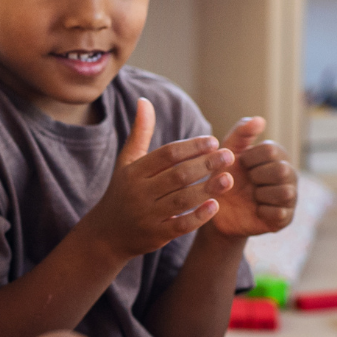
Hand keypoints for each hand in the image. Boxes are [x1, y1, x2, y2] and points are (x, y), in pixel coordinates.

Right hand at [80, 98, 235, 259]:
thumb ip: (140, 133)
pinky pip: (180, 225)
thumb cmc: (123, 192)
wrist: (107, 234)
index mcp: (134, 172)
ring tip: (228, 178)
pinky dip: (198, 216)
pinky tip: (215, 205)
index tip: (213, 141)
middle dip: (205, 164)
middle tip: (229, 155)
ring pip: (182, 200)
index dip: (192, 146)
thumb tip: (144, 101)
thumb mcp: (127, 162)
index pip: (167, 155)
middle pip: (178, 175)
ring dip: (207, 188)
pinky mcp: (155, 235)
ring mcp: (147, 215)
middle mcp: (139, 192)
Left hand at [208, 117, 297, 237]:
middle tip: (247, 182)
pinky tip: (254, 209)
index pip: (271, 150)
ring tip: (251, 196)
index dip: (250, 159)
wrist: (216, 210)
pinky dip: (262, 211)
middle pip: (282, 171)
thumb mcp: (227, 152)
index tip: (241, 165)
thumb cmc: (223, 176)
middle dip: (257, 177)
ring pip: (285, 192)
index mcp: (277, 155)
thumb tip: (260, 119)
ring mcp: (290, 196)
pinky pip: (280, 213)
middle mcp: (289, 173)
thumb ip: (241, 133)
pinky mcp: (285, 218)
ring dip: (261, 194)